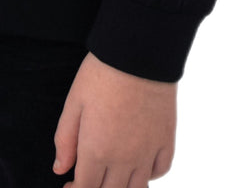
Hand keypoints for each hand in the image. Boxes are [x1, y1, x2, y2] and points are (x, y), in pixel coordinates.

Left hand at [53, 51, 175, 184]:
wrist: (139, 52)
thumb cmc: (102, 72)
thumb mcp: (74, 102)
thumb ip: (65, 139)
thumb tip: (60, 169)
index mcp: (97, 151)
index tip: (69, 184)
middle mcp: (124, 159)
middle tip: (88, 176)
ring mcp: (148, 152)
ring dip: (122, 186)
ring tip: (112, 175)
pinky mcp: (166, 140)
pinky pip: (160, 171)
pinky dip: (148, 175)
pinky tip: (137, 164)